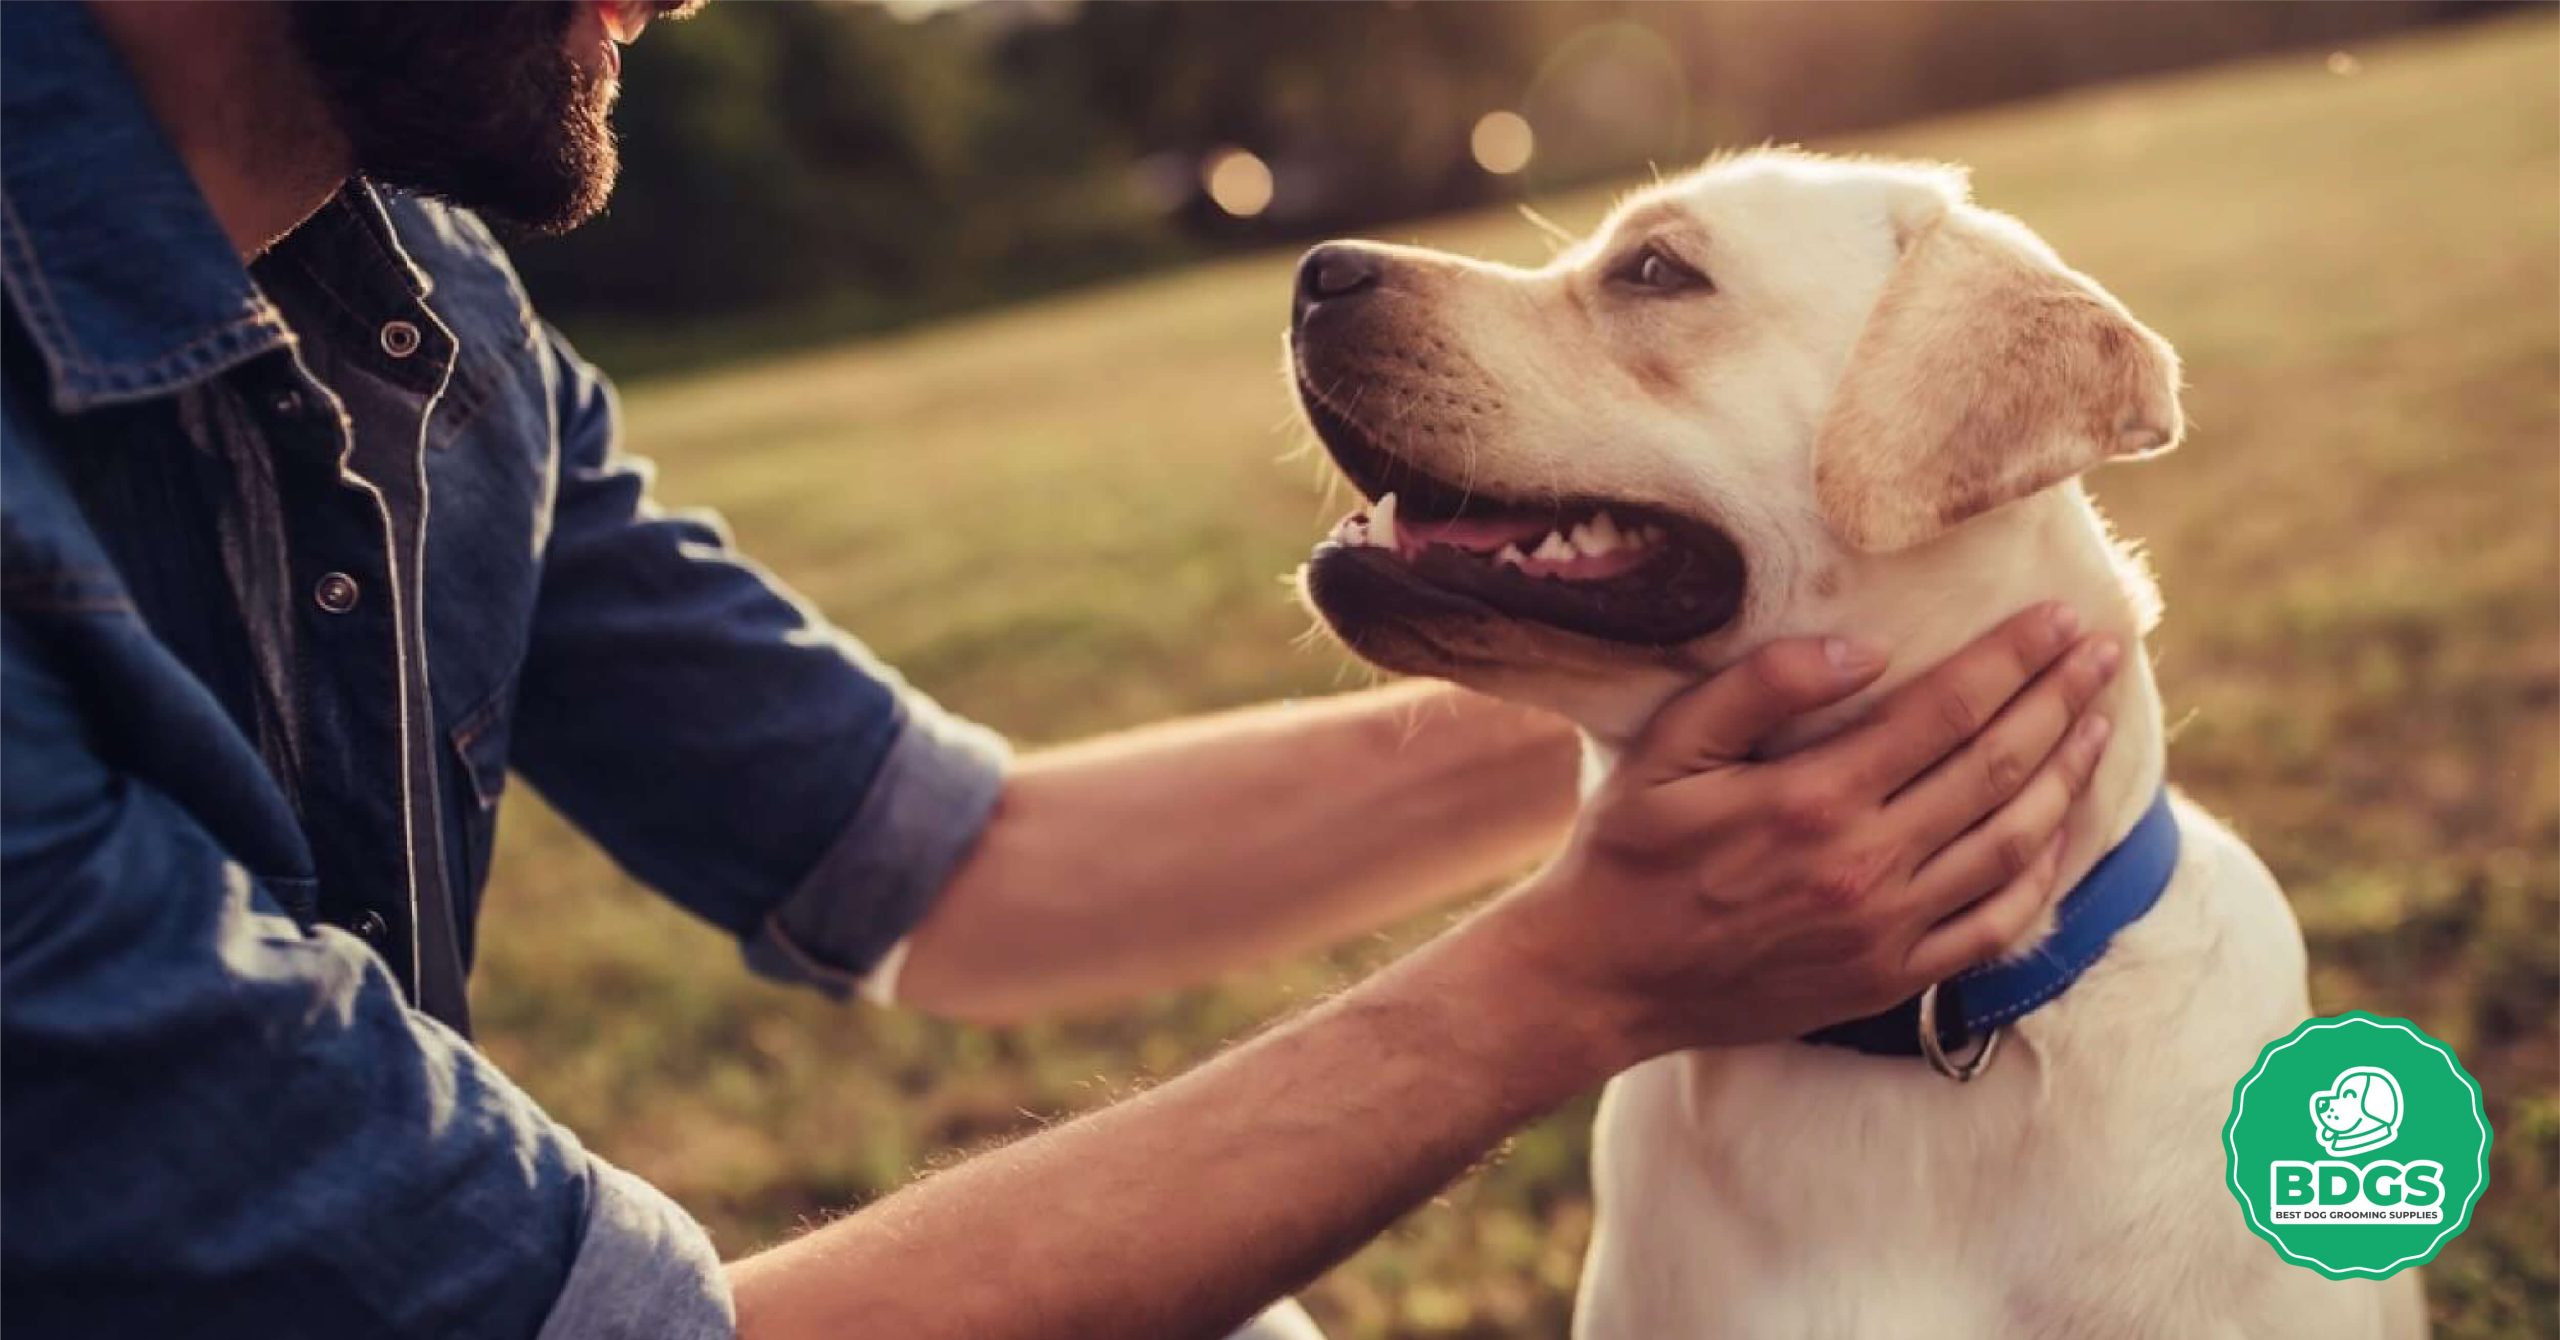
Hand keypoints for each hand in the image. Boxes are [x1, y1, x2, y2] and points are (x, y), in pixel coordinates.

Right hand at [1481, 602, 2120, 1064]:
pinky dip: (2042, 874)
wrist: (1604, 980)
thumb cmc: (1628, 852)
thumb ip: (1759, 688)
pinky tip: (2059, 830)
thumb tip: (1864, 647)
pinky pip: (1994, 925)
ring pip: (2011, 843)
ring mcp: (1885, 930)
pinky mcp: (1889, 978)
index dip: (2013, 660)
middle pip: (1996, 769)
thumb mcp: (1667, 750)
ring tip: (2097, 723)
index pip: (1946, 711)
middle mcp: (1864, 866)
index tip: (2061, 619)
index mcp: (1812, 798)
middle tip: (2103, 652)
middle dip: (2060, 701)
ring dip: (2067, 776)